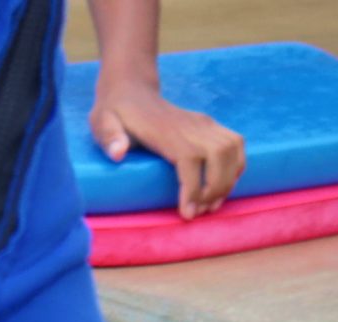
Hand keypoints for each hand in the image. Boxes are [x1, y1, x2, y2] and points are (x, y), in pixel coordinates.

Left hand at [90, 79, 245, 218]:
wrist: (131, 91)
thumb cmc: (114, 112)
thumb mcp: (102, 122)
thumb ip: (109, 137)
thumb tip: (118, 153)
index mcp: (167, 130)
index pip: (190, 159)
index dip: (192, 188)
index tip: (187, 213)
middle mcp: (191, 125)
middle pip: (219, 155)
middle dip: (215, 188)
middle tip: (200, 213)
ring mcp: (203, 123)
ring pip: (232, 150)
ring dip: (228, 179)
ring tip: (212, 205)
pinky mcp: (208, 125)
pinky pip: (234, 145)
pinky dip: (235, 166)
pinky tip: (222, 186)